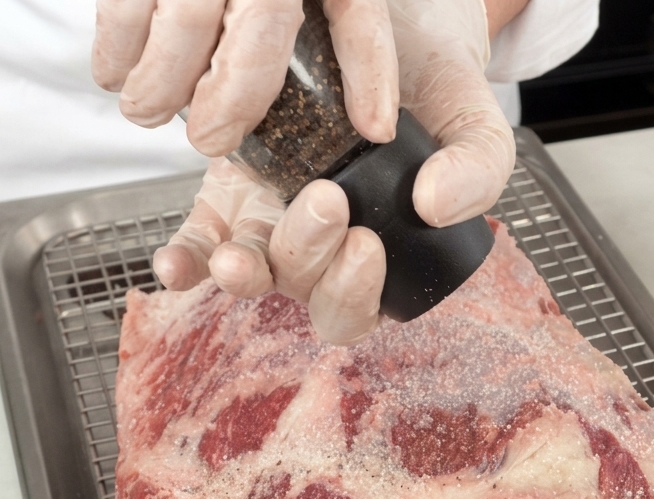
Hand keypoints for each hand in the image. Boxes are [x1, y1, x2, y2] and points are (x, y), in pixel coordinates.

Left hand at [142, 0, 516, 344]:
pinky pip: (199, 241)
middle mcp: (320, 253)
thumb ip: (477, 169)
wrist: (392, 32)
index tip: (367, 242)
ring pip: (250, 273)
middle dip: (308, 262)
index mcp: (378, 257)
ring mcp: (270, 226)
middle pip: (302, 292)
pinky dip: (186, 258)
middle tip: (325, 201)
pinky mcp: (227, 196)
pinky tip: (177, 263)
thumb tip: (435, 206)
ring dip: (241, 273)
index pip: (359, 310)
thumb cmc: (434, 88)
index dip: (355, 293)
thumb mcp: (476, 125)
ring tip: (237, 255)